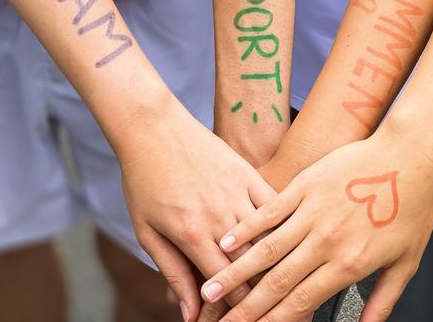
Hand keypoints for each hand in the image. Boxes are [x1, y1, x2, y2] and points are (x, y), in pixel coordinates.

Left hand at [118, 104, 276, 320]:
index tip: (241, 321)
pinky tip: (287, 242)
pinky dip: (283, 228)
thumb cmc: (145, 180)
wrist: (153, 129)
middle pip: (253, 269)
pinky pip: (275, 208)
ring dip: (277, 265)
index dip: (236, 311)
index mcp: (192, 234)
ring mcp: (238, 193)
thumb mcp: (148, 232)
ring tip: (282, 281)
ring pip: (270, 240)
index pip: (226, 287)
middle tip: (264, 309)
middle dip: (260, 295)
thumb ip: (173, 274)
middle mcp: (220, 216)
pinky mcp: (249, 174)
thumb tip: (189, 314)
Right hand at [200, 131, 432, 321]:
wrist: (410, 155)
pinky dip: (246, 229)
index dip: (274, 321)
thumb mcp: (407, 262)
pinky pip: (269, 212)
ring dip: (235, 273)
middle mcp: (325, 241)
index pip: (302, 301)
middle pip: (277, 282)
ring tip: (212, 289)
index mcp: (349, 263)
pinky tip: (225, 242)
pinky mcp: (305, 185)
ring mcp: (312, 211)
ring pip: (266, 250)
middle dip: (246, 307)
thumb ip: (383, 300)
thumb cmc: (412, 206)